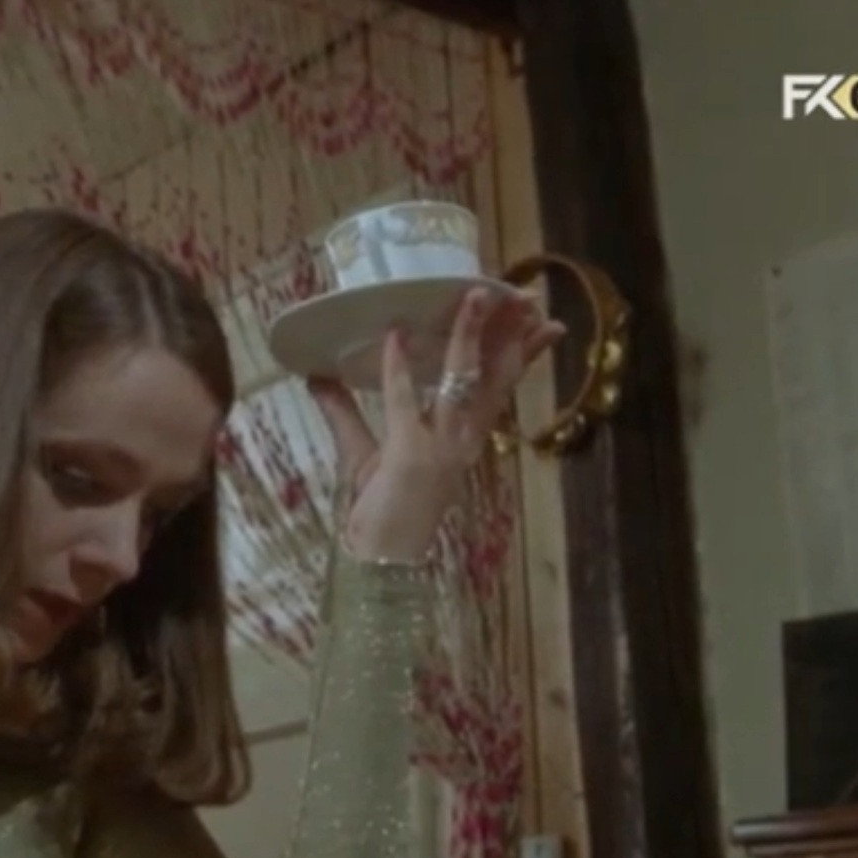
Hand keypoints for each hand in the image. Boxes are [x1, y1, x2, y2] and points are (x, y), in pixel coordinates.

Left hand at [308, 287, 564, 561]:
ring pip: (462, 382)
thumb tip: (317, 375)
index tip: (539, 322)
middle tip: (519, 295)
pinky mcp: (410, 456)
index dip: (524, 354)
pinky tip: (395, 336)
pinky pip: (404, 402)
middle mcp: (462, 442)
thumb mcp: (362, 453)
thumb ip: (343, 411)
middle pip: (494, 377)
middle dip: (509, 333)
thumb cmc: (378, 513)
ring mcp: (440, 449)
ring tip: (472, 297)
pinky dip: (397, 368)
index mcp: (464, 441)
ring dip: (467, 337)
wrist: (378, 562)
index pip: (501, 388)